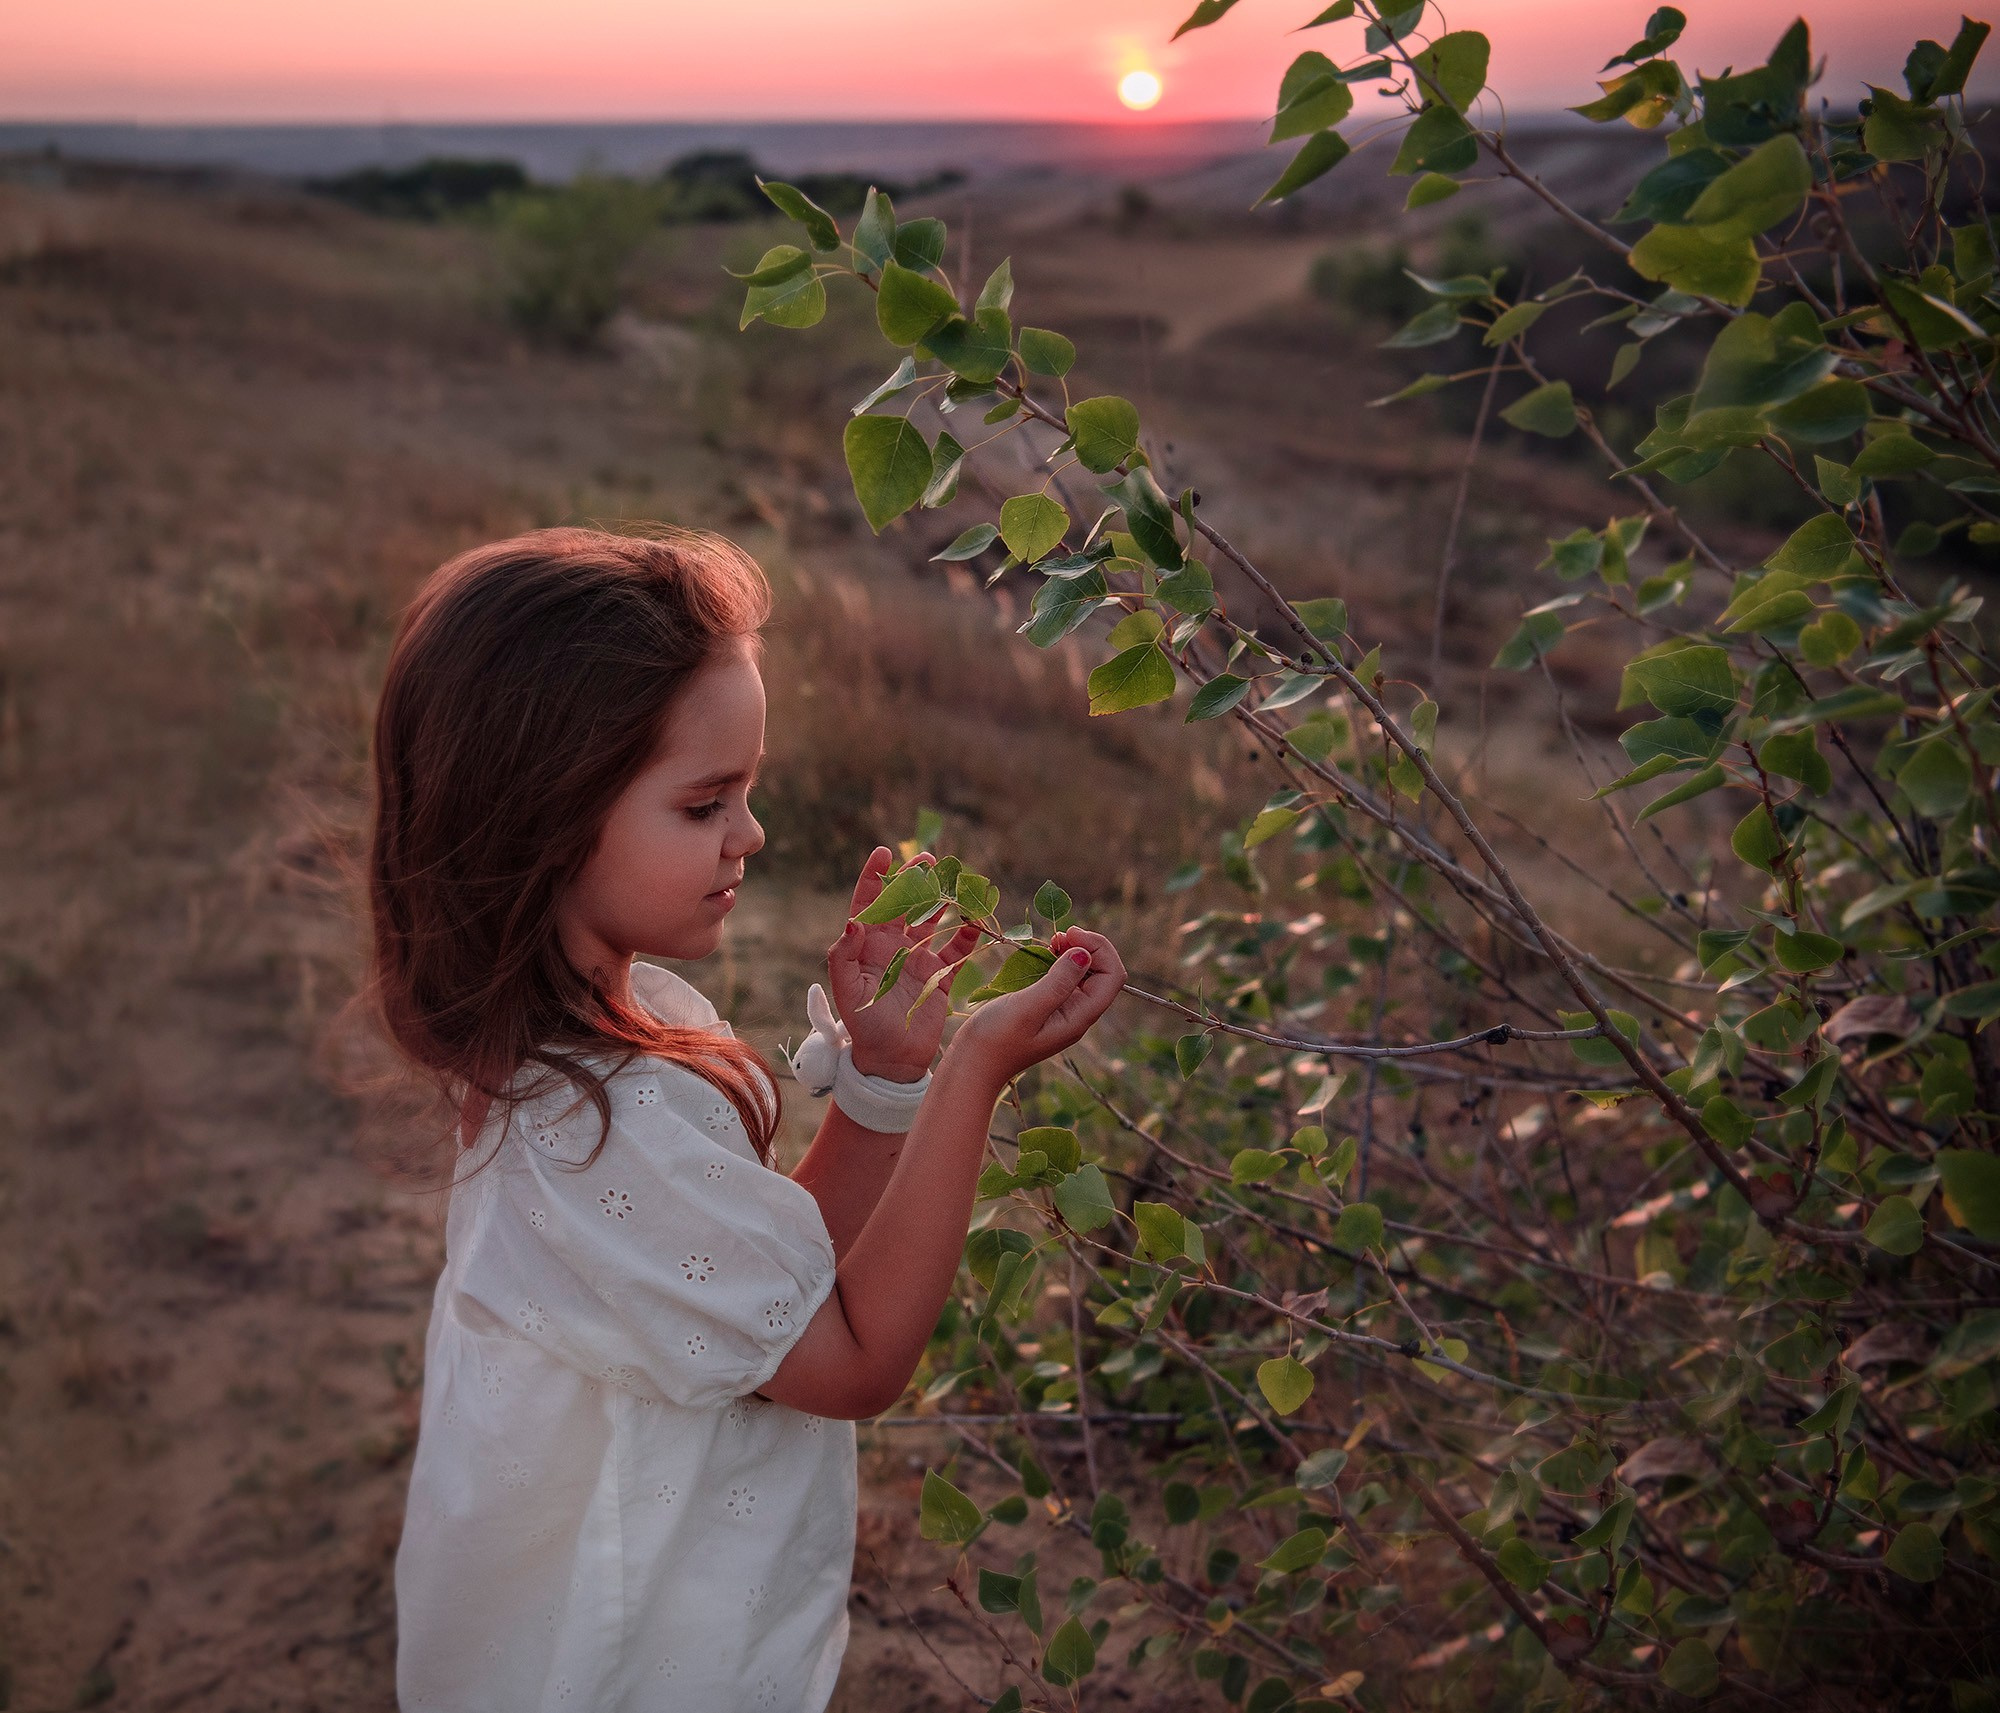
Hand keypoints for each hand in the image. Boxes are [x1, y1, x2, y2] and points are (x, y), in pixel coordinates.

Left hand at [828, 847, 980, 1082]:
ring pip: (933, 921)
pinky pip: (957, 950)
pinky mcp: (941, 976)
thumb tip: (853, 921)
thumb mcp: (846, 990)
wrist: (890, 1060)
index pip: (869, 902)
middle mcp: (893, 946)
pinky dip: (967, 936)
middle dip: (915, 879)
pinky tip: (976, 921)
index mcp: (867, 945)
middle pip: (905, 904)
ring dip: (942, 901)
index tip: (884, 853)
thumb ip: (844, 956)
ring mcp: (918, 960)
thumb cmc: (862, 1025)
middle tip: (928, 860)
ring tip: (955, 880)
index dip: (874, 876)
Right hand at [950, 926, 1123, 1086]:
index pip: (1113, 976)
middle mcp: (1078, 1014)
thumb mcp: (1027, 1007)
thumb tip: (1085, 954)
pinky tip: (1045, 954)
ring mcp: (1064, 1011)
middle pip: (1104, 973)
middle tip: (1059, 934)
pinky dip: (1061, 961)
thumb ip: (1058, 982)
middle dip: (1088, 947)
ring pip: (1086, 974)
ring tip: (1052, 940)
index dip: (1099, 949)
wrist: (973, 1064)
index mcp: (1079, 1017)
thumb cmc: (996, 1039)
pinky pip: (1067, 979)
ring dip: (1075, 951)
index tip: (1070, 933)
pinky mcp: (1049, 1007)